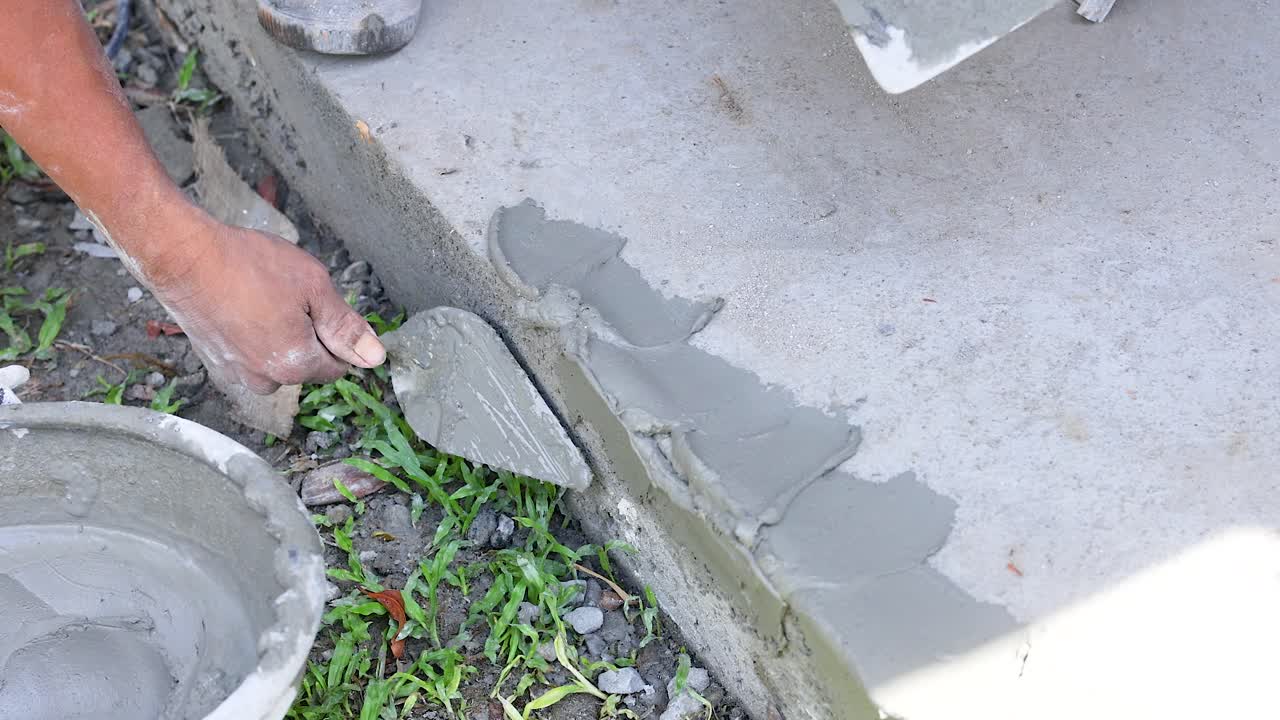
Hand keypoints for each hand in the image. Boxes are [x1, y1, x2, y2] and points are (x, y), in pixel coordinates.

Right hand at [148, 214, 384, 394]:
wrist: (183, 256)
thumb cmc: (248, 265)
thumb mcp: (313, 286)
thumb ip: (346, 326)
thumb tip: (375, 357)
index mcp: (296, 365)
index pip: (338, 366)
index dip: (338, 337)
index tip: (322, 308)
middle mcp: (266, 380)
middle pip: (306, 366)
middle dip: (308, 337)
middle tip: (290, 297)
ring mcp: (236, 374)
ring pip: (277, 362)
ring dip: (279, 337)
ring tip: (263, 299)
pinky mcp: (214, 362)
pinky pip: (249, 355)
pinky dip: (252, 335)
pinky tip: (243, 306)